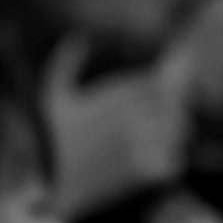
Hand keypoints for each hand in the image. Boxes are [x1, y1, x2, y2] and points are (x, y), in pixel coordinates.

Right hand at [44, 34, 192, 217]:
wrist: (45, 184)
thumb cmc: (47, 141)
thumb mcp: (51, 97)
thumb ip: (65, 64)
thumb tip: (77, 38)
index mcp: (114, 98)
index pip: (161, 81)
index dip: (170, 79)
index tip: (169, 81)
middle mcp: (132, 120)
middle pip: (175, 106)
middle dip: (172, 107)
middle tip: (163, 113)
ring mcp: (141, 147)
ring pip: (178, 133)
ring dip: (172, 134)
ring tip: (154, 138)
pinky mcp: (144, 173)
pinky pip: (173, 162)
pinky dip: (168, 161)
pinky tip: (150, 162)